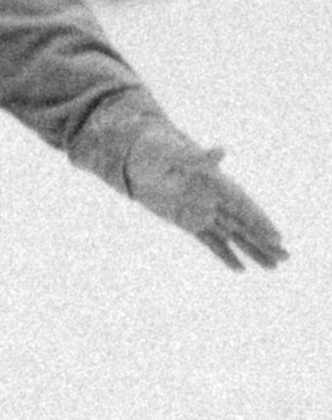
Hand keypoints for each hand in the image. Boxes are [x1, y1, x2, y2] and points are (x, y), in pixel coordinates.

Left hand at [122, 122, 286, 270]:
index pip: (243, 206)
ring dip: (252, 250)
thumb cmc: (155, 150)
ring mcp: (202, 211)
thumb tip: (222, 150)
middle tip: (286, 258)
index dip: (259, 222)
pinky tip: (241, 269)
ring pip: (233, 236)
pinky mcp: (188, 221)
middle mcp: (213, 199)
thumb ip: (197, 157)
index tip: (277, 238)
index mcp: (214, 183)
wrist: (133, 157)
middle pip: (244, 224)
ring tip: (273, 267)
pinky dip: (226, 254)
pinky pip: (211, 241)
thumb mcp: (172, 154)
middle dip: (264, 241)